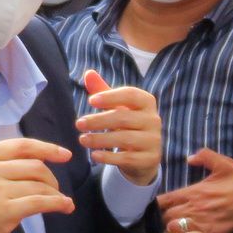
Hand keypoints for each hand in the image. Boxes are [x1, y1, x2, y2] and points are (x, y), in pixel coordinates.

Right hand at [0, 139, 73, 232]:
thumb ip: (3, 165)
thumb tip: (41, 161)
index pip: (22, 145)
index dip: (48, 148)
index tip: (65, 155)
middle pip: (35, 165)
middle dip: (52, 178)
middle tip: (56, 189)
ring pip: (40, 185)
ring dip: (56, 193)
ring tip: (62, 201)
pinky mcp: (4, 211)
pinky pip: (40, 202)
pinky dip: (58, 203)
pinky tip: (65, 206)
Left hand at [75, 70, 160, 185]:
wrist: (143, 154)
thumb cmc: (126, 123)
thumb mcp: (116, 106)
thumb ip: (103, 90)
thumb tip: (88, 73)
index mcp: (146, 101)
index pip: (130, 94)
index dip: (110, 96)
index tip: (90, 101)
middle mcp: (153, 120)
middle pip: (123, 117)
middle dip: (98, 120)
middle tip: (78, 123)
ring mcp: (153, 140)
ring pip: (124, 138)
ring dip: (100, 139)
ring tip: (82, 139)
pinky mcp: (150, 159)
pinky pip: (127, 158)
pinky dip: (109, 157)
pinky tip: (94, 155)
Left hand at [158, 148, 232, 232]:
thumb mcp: (222, 163)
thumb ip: (203, 156)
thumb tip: (188, 158)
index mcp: (195, 191)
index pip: (167, 199)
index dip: (157, 202)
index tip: (152, 204)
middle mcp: (195, 207)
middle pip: (167, 214)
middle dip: (162, 215)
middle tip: (162, 216)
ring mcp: (202, 222)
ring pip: (174, 226)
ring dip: (169, 225)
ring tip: (168, 225)